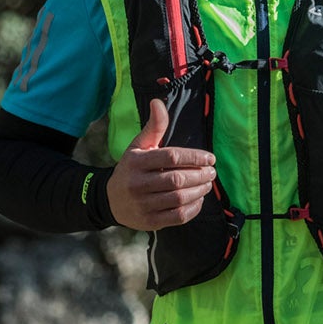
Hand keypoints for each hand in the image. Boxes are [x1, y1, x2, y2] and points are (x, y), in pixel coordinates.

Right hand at [107, 98, 217, 231]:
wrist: (111, 200)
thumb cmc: (131, 169)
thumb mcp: (138, 146)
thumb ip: (153, 126)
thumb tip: (158, 102)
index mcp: (136, 162)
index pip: (171, 157)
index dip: (194, 157)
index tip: (210, 158)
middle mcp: (137, 184)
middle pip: (177, 179)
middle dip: (200, 175)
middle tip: (211, 172)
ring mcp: (142, 205)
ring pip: (179, 198)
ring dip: (199, 191)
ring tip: (207, 184)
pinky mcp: (149, 221)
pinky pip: (178, 216)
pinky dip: (193, 208)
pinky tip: (199, 199)